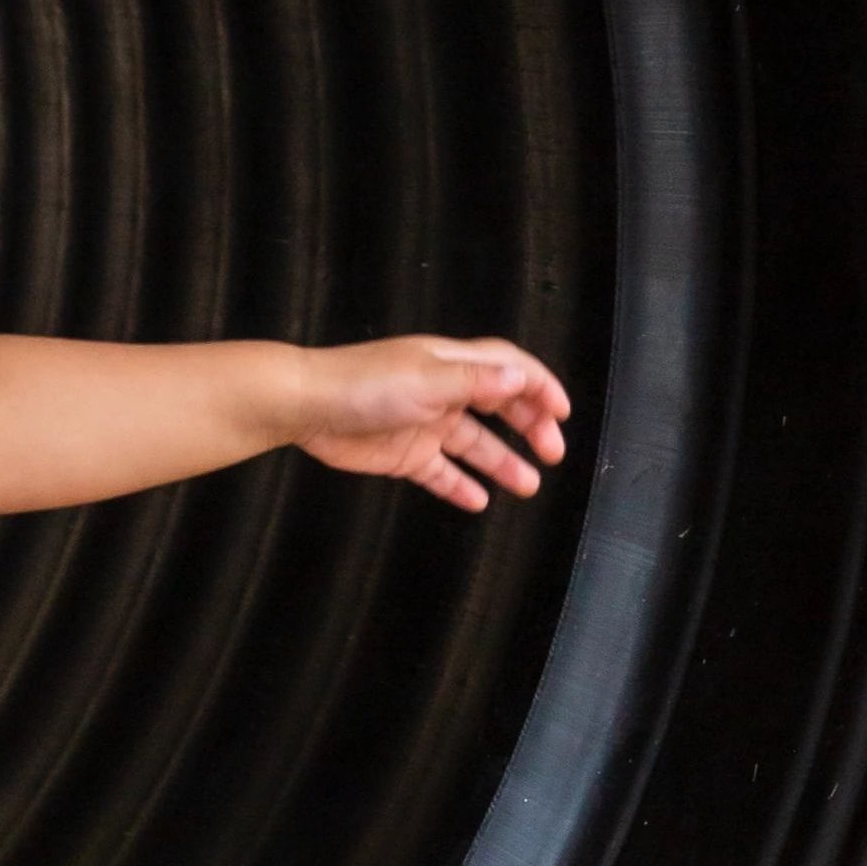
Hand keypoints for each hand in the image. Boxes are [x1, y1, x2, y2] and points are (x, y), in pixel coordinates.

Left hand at [295, 336, 570, 512]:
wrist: (304, 407)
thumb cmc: (362, 385)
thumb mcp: (427, 380)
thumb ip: (476, 382)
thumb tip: (520, 376)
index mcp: (449, 364)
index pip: (506, 368)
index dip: (538, 385)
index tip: (562, 412)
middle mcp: (440, 392)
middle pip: (498, 406)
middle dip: (529, 426)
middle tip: (552, 452)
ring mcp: (422, 423)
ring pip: (473, 444)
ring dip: (502, 462)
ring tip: (528, 485)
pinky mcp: (401, 452)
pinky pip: (439, 471)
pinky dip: (459, 484)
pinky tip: (478, 501)